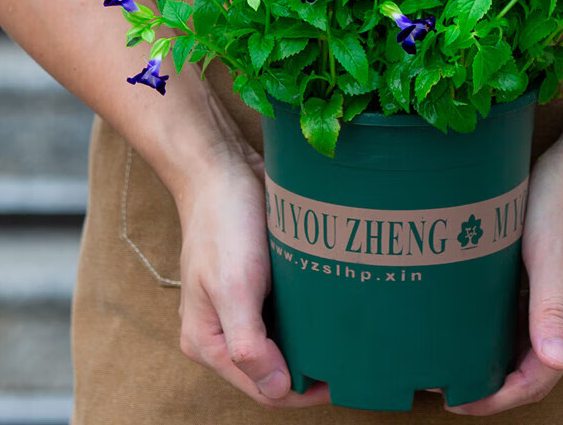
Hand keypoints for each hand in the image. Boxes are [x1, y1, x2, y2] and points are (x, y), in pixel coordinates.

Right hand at [175, 98, 329, 408]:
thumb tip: (277, 389)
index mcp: (208, 342)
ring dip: (312, 343)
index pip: (262, 388)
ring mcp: (241, 307)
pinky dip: (308, 316)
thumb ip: (249, 343)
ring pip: (283, 341)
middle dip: (310, 369)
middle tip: (354, 359)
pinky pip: (286, 312)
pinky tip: (334, 310)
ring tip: (349, 338)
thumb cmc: (224, 225)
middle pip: (273, 369)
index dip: (303, 391)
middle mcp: (223, 330)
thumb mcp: (234, 287)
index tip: (343, 379)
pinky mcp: (258, 283)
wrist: (222, 170)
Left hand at [447, 135, 562, 414]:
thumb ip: (553, 308)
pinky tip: (481, 327)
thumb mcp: (554, 252)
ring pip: (535, 345)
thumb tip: (557, 362)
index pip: (540, 376)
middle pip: (538, 368)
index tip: (460, 401)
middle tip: (450, 384)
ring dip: (501, 359)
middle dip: (496, 384)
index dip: (500, 396)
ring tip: (459, 362)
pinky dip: (509, 331)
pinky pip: (535, 319)